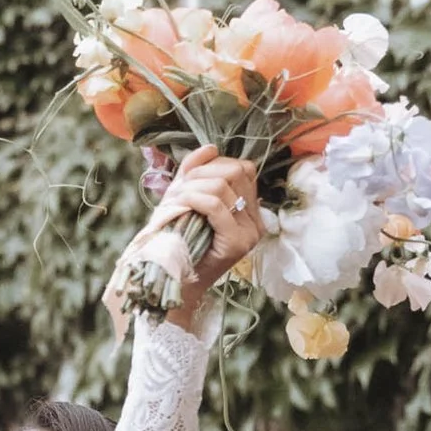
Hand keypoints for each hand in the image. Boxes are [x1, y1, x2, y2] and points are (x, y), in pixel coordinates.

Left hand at [106, 145, 264, 327]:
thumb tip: (210, 147)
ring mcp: (250, 233)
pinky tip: (179, 204)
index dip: (213, 164)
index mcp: (250, 210)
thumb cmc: (180, 242)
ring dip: (192, 186)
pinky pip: (215, 206)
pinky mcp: (237, 243)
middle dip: (202, 173)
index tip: (188, 179)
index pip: (243, 169)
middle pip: (236, 171)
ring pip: (224, 186)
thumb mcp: (187, 201)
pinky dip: (193, 198)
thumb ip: (196, 173)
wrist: (174, 283)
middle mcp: (256, 221)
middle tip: (178, 190)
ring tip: (174, 200)